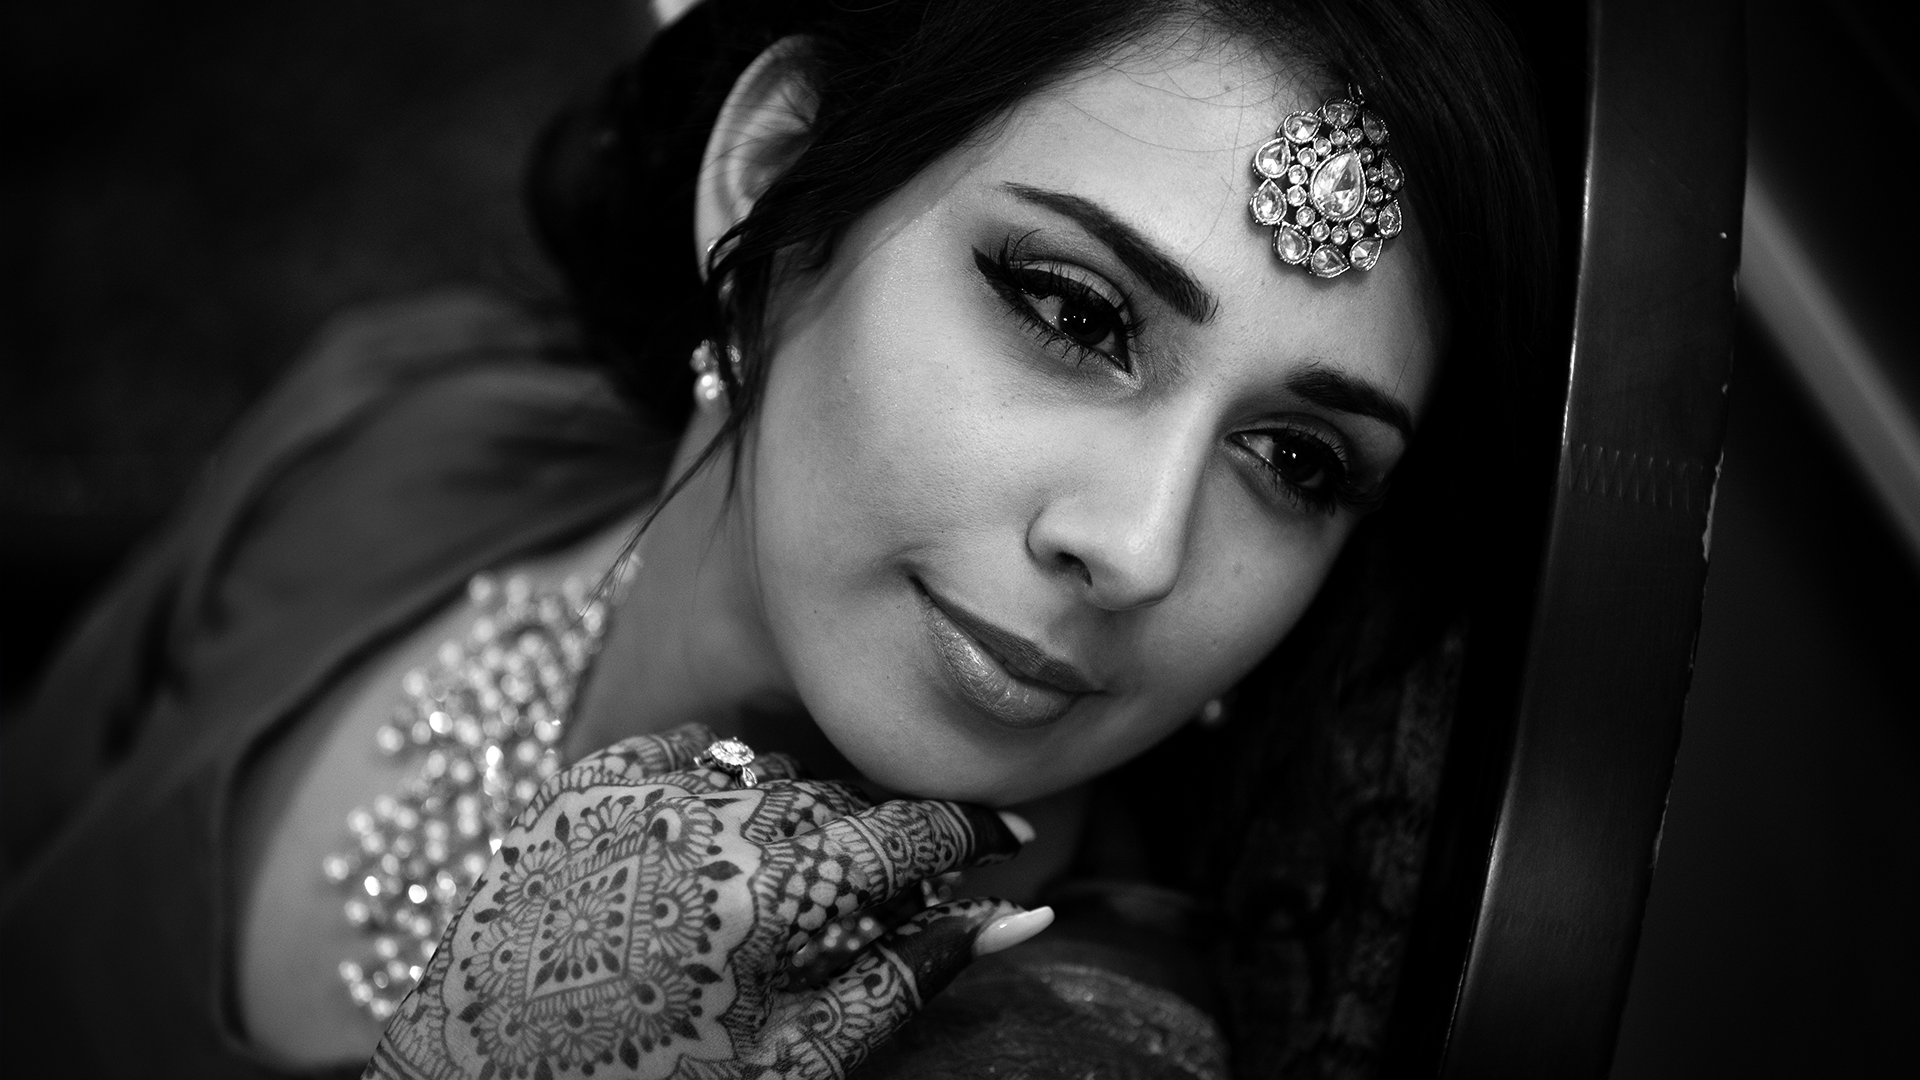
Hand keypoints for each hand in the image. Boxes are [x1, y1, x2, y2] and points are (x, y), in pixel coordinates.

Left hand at [365, 724, 1046, 1079]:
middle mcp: (710, 822)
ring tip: (771, 900)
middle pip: (841, 801)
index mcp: (773, 897)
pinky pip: (685, 752)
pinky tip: (706, 848)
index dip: (969, 832)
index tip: (1001, 840)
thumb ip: (907, 978)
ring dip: (793, 820)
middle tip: (876, 906)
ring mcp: (638, 795)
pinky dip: (713, 788)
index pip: (910, 829)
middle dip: (873, 847)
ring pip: (766, 773)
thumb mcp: (798, 1059)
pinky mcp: (581, 787)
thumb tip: (1015, 922)